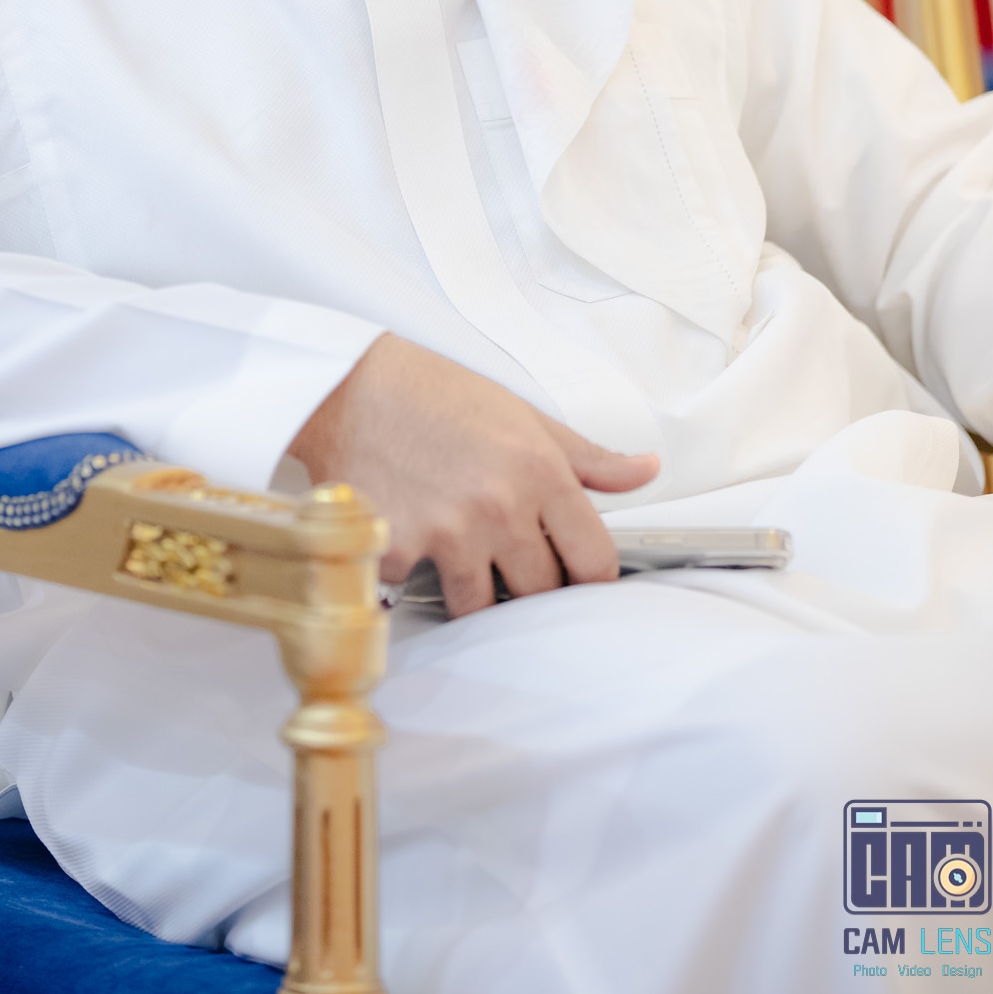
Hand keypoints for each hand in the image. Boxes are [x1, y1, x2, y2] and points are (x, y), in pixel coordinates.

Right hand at [288, 333, 658, 615]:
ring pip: (482, 606)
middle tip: (511, 561)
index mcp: (539, 471)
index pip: (595, 562)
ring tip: (460, 554)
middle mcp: (499, 507)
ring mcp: (447, 533)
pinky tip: (408, 537)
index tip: (576, 576)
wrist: (347, 387)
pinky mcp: (397, 549)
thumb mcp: (521, 414)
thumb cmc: (433, 394)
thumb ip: (587, 456)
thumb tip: (644, 471)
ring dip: (475, 589)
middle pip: (541, 592)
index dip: (589, 577)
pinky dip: (414, 575)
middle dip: (531, 584)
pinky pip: (417, 590)